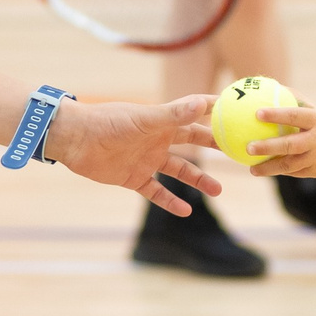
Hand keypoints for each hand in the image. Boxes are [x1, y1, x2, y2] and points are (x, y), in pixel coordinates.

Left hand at [42, 94, 222, 214]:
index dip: (217, 112)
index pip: (196, 114)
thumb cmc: (108, 122)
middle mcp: (158, 139)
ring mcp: (147, 159)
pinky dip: (170, 201)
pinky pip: (157, 192)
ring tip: (219, 191)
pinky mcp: (134, 177)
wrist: (75, 140)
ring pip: (180, 171)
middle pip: (194, 143)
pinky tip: (187, 211)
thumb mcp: (144, 120)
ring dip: (198, 181)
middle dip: (216, 148)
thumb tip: (203, 103)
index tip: (241, 112)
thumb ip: (174, 114)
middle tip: (239, 153)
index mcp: (163, 120)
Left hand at [240, 103, 315, 178]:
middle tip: (248, 147)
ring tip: (252, 169)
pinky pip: (294, 172)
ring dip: (270, 168)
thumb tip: (270, 86)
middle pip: (290, 145)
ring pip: (290, 165)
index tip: (257, 113)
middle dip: (268, 147)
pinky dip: (279, 171)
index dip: (276, 114)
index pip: (295, 115)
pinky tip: (264, 171)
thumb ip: (295, 99)